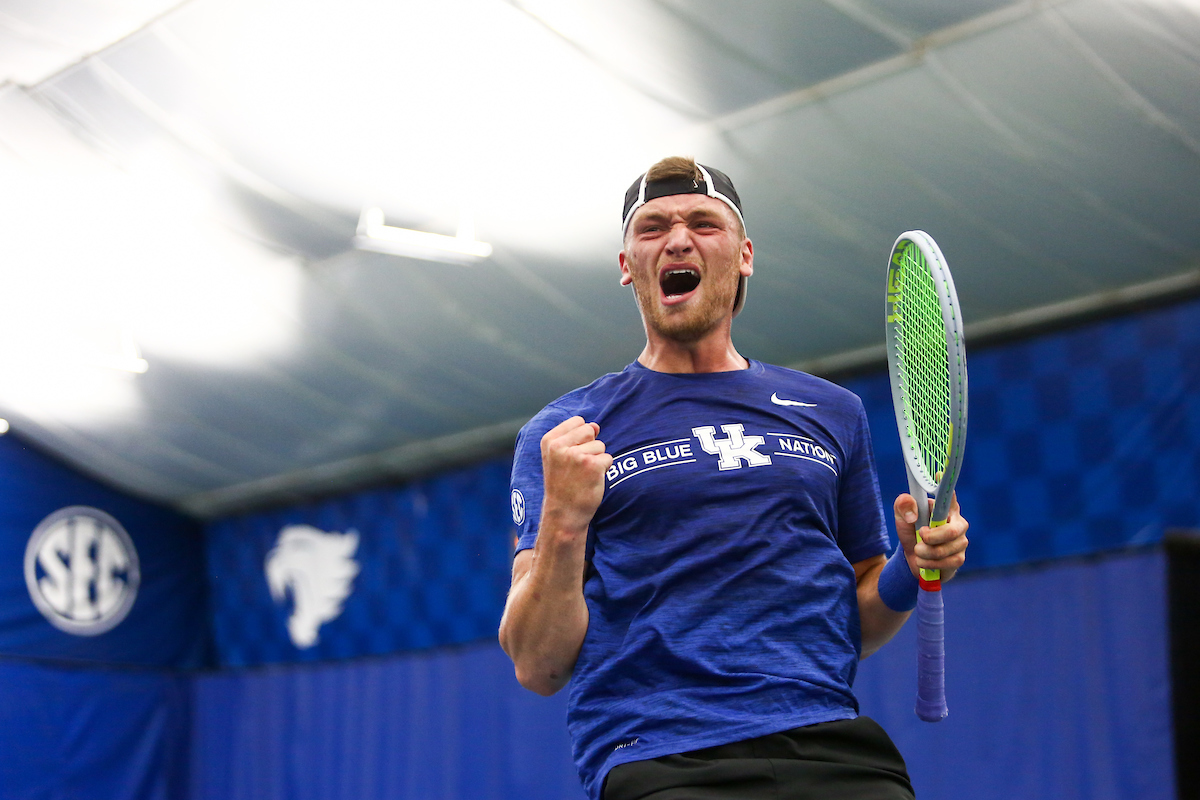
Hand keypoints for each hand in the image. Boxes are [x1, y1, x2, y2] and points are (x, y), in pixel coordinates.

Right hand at [540, 416, 612, 535]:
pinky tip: (591, 480)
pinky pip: (608, 458)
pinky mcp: (592, 465)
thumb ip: (575, 436)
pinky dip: (604, 470)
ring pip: (600, 445)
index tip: (570, 457)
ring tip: (583, 475)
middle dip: (590, 446)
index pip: (577, 421)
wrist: (564, 514)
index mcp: (549, 440)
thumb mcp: (559, 456)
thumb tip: (596, 425)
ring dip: (597, 460)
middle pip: (590, 430)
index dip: (580, 438)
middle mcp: (560, 446)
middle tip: (577, 467)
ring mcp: (576, 455)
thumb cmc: (563, 484)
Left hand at [893, 492, 968, 582]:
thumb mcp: (902, 518)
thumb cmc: (912, 532)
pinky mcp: (959, 558)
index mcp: (945, 508)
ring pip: (945, 549)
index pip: (949, 496)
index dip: (946, 486)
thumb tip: (912, 510)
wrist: (913, 558)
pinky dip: (930, 564)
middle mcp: (958, 523)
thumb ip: (903, 507)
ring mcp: (961, 541)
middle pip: (951, 531)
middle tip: (920, 536)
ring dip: (925, 552)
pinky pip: (947, 563)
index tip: (938, 473)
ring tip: (918, 551)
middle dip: (931, 538)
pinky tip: (924, 562)